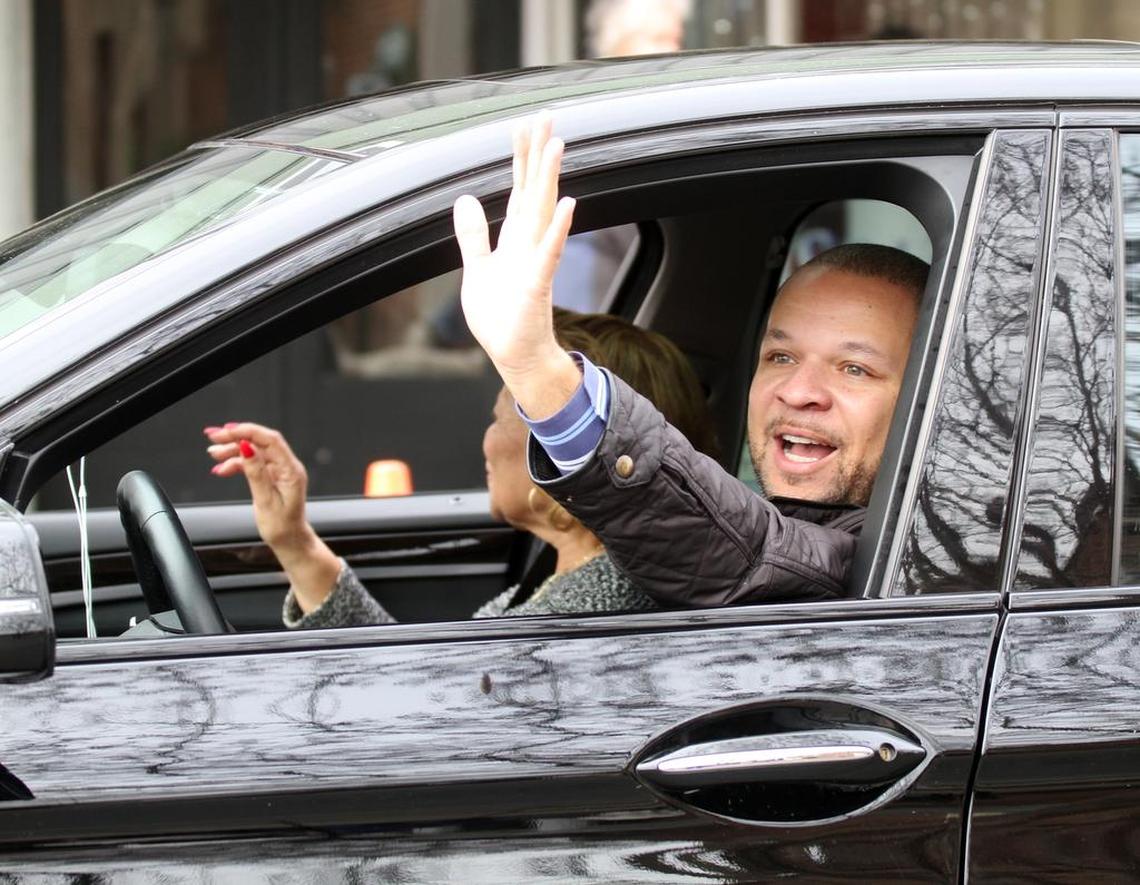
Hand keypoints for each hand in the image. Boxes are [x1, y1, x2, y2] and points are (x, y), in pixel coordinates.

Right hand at [204, 422, 339, 612]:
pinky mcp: (272, 475)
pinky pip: (253, 462)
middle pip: (261, 442)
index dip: (248, 431)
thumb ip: (256, 473)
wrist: (290, 540)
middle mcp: (287, 467)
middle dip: (236, 437)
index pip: (271, 441)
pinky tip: (221, 468)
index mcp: (291, 471)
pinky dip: (236, 463)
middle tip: (213, 437)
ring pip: (254, 451)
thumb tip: (247, 448)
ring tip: (213, 453)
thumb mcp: (265, 501)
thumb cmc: (282, 526)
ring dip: (232, 450)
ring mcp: (279, 470)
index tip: (226, 431)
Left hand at [453, 113, 580, 418]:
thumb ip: (473, 235)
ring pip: (544, 213)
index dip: (521, 158)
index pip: (520, 190)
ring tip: (558, 146)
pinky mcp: (537, 285)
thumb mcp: (478, 268)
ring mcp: (535, 263)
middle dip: (540, 155)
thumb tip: (465, 199)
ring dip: (551, 180)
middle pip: (535, 191)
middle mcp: (529, 245)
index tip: (524, 125)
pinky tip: (569, 206)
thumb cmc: (501, 318)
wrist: (515, 355)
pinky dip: (558, 230)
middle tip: (547, 117)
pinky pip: (549, 253)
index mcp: (515, 240)